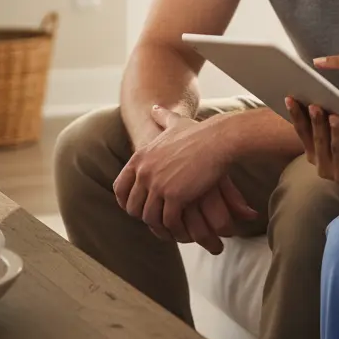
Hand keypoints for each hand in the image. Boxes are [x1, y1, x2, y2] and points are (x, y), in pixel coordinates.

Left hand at [113, 107, 257, 253]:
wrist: (219, 139)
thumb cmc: (200, 132)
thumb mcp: (175, 123)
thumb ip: (162, 117)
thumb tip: (154, 108)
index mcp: (140, 157)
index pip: (120, 188)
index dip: (125, 201)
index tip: (136, 208)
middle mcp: (144, 172)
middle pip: (134, 207)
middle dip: (144, 216)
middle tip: (157, 221)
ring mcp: (158, 185)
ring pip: (150, 217)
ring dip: (159, 226)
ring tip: (169, 230)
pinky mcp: (174, 197)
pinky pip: (168, 221)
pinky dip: (174, 228)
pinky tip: (182, 230)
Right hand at [285, 98, 338, 195]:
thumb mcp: (335, 139)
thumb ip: (327, 123)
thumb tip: (321, 97)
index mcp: (314, 154)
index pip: (303, 132)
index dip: (296, 116)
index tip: (290, 99)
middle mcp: (323, 166)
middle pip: (319, 140)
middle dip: (316, 122)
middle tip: (315, 106)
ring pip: (338, 149)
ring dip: (336, 133)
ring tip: (335, 117)